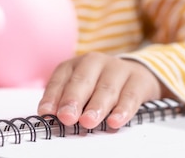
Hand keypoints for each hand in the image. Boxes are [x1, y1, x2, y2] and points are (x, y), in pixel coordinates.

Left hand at [37, 52, 162, 129]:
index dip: (53, 96)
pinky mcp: (138, 79)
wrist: (136, 74)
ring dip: (96, 106)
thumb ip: (64, 100)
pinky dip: (123, 110)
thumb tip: (49, 115)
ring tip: (88, 122)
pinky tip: (115, 121)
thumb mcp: (81, 89)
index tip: (46, 113)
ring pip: (106, 89)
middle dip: (73, 100)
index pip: (61, 78)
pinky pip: (130, 96)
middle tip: (66, 117)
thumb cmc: (100, 85)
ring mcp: (118, 69)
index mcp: (76, 64)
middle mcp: (95, 62)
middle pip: (82, 81)